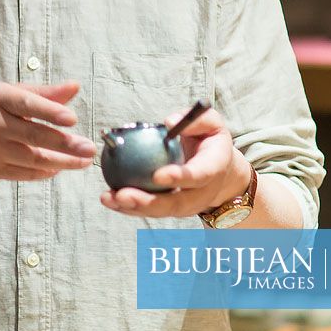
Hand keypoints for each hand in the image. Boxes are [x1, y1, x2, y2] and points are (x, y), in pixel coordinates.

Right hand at [0, 81, 93, 180]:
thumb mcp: (12, 94)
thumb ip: (45, 93)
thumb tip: (75, 87)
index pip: (27, 104)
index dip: (50, 112)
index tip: (73, 119)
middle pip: (34, 135)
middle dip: (65, 143)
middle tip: (89, 148)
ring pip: (33, 158)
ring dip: (62, 162)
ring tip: (83, 161)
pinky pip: (25, 173)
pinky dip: (45, 172)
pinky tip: (60, 168)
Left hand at [100, 105, 250, 217]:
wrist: (222, 172)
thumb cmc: (210, 141)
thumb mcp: (212, 124)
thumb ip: (195, 120)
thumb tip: (169, 122)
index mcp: (214, 168)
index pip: (199, 175)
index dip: (179, 177)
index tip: (157, 176)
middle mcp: (202, 193)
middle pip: (176, 203)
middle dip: (148, 202)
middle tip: (123, 195)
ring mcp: (187, 205)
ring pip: (160, 211)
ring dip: (132, 208)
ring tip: (108, 198)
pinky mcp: (172, 209)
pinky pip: (150, 210)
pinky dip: (129, 207)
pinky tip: (108, 198)